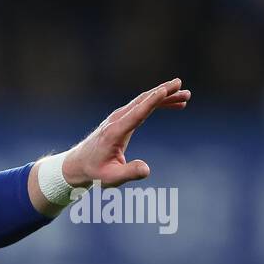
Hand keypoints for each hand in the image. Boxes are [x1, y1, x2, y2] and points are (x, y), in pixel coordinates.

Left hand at [62, 78, 189, 188]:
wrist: (78, 165)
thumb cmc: (94, 172)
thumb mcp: (111, 177)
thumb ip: (129, 173)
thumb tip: (147, 169)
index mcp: (114, 132)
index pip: (136, 113)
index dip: (152, 100)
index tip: (167, 89)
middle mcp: (116, 121)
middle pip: (142, 101)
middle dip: (163, 92)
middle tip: (182, 86)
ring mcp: (118, 118)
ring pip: (143, 101)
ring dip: (164, 96)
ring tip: (186, 95)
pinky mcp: (121, 119)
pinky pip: (142, 106)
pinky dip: (158, 103)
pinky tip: (174, 104)